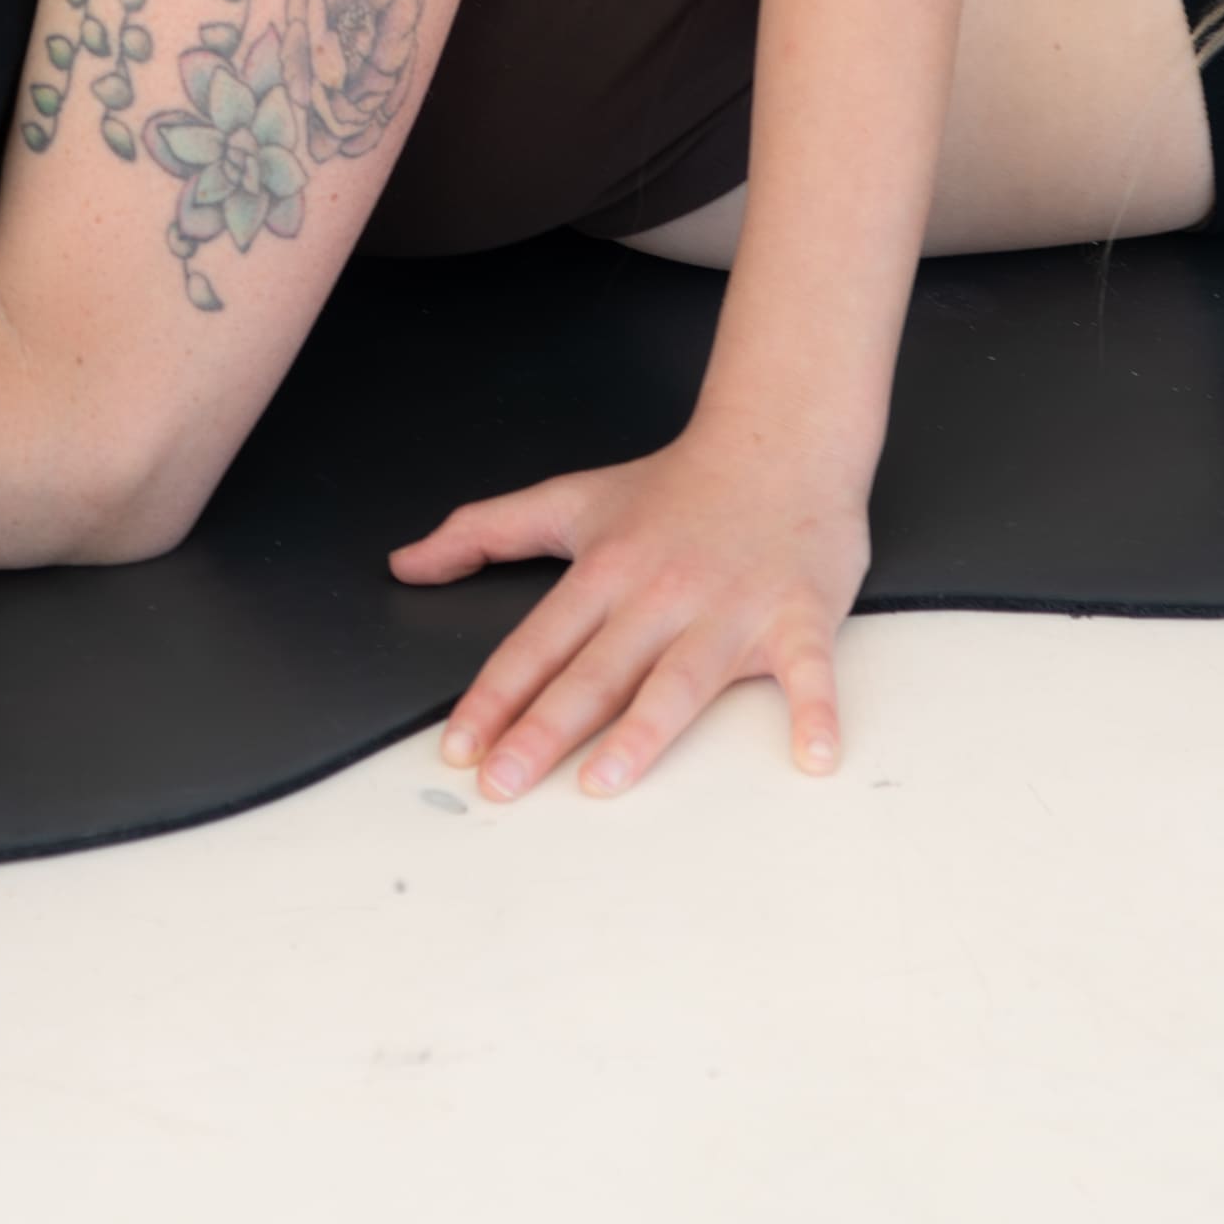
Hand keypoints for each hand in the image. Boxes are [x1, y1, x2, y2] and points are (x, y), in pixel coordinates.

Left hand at [390, 426, 871, 798]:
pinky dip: (815, 713)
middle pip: (595, 670)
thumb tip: (407, 562)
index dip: (493, 697)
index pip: (537, 643)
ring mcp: (730, 609)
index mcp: (606, 571)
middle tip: (504, 784)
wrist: (780, 439)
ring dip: (644, 730)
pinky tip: (812, 758)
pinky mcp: (798, 617)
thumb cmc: (677, 484)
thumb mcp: (571, 498)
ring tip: (605, 781)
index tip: (459, 747)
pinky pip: (807, 672)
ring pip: (680, 678)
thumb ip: (485, 531)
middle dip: (544, 729)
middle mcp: (660, 594)